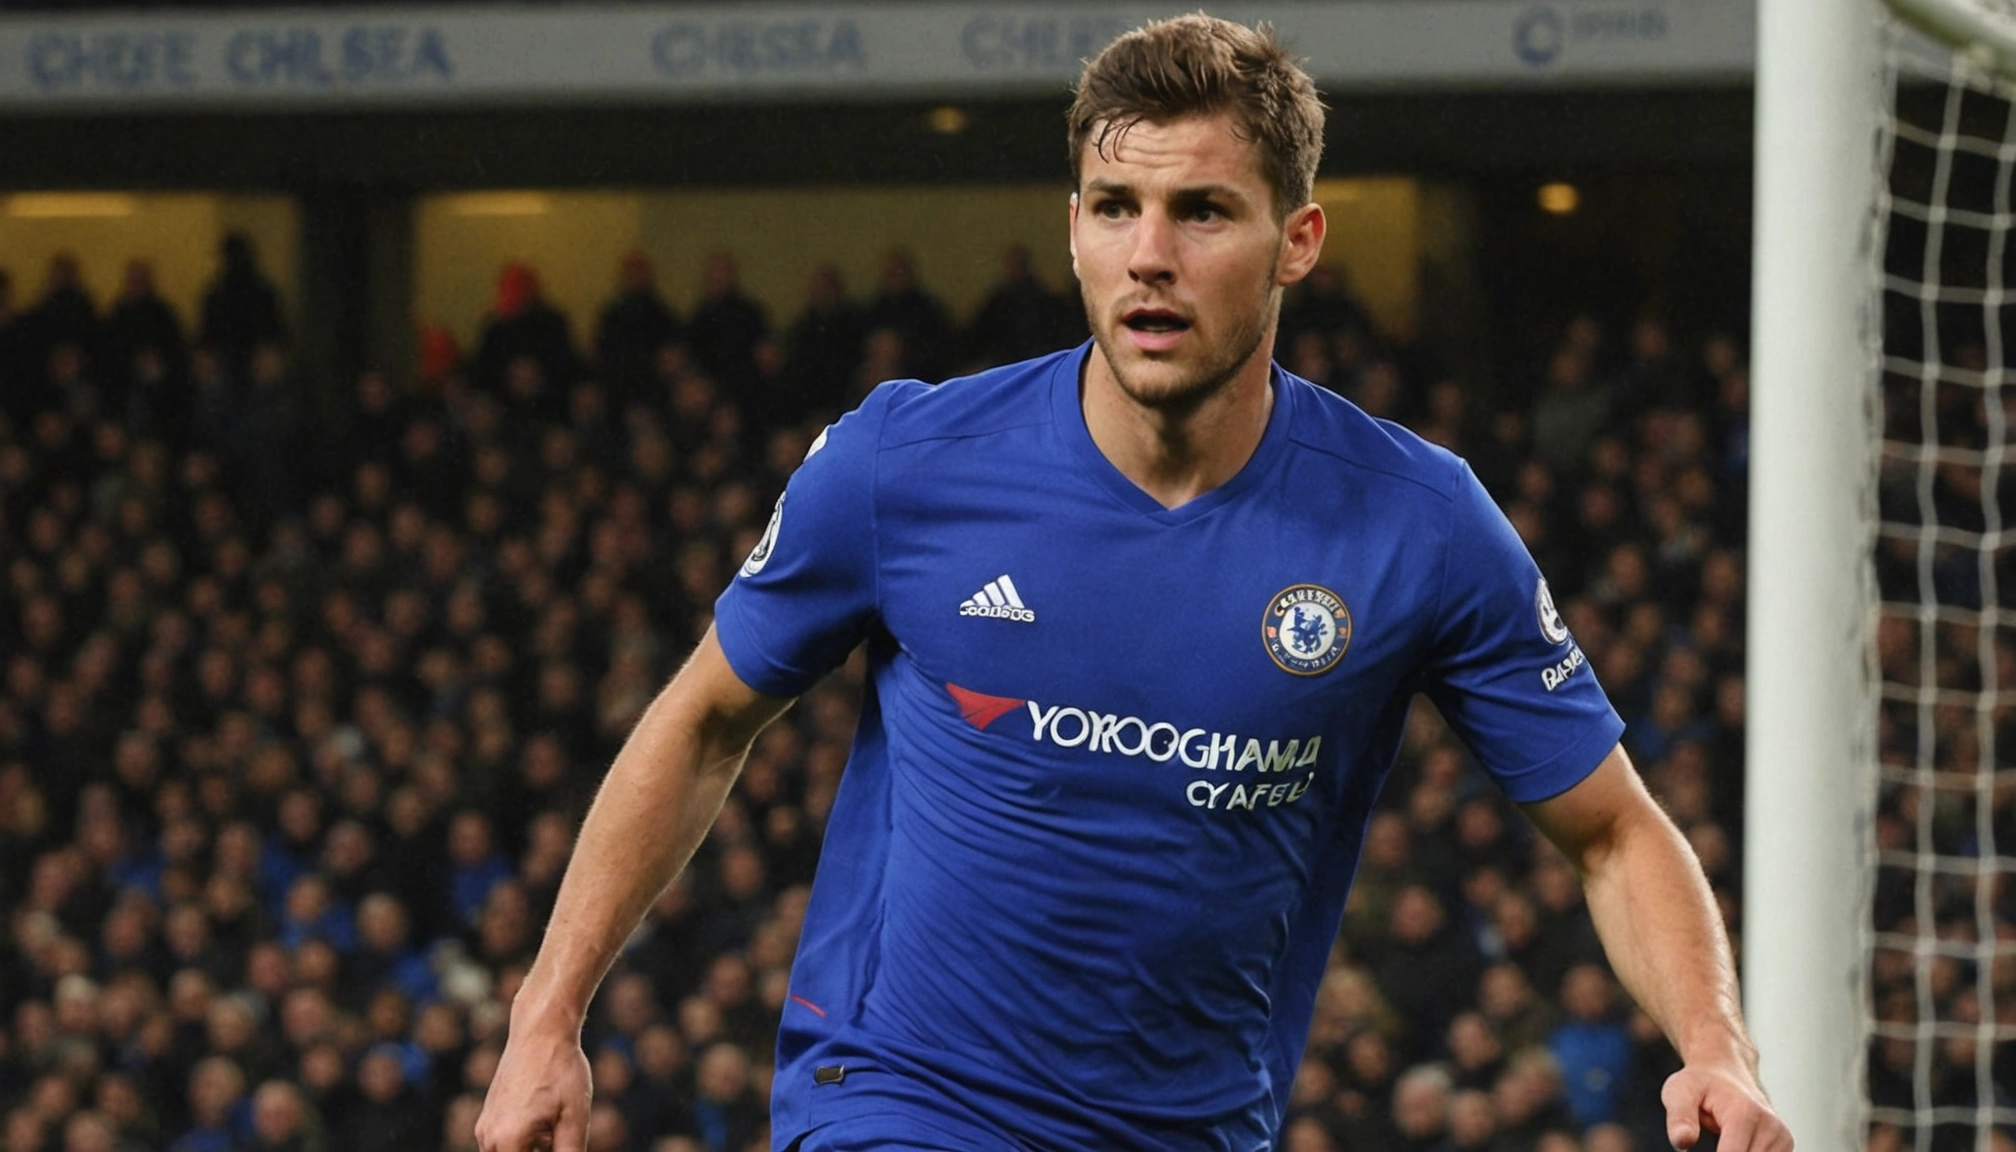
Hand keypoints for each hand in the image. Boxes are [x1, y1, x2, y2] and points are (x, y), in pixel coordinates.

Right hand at [475, 1025, 592, 1151]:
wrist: (540, 1031)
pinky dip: (525, 1143)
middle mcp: (489, 1139)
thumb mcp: (574, 1118)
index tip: (556, 1143)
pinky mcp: (488, 1117)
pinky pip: (504, 1144)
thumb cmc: (560, 1071)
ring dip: (534, 1150)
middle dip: (541, 1151)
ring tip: (554, 1123)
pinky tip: (547, 1121)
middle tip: (556, 1131)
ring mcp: (485, 1128)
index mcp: (508, 1142)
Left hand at [1662, 1061, 1792, 1150]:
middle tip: (1714, 1136)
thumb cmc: (1699, 1083)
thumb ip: (1680, 1119)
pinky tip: (1735, 1143)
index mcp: (1744, 1114)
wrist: (1723, 1071)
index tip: (1693, 1145)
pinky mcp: (1786, 1143)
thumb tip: (1683, 1142)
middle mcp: (1770, 1125)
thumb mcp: (1679, 1093)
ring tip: (1724, 1138)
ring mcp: (1782, 1136)